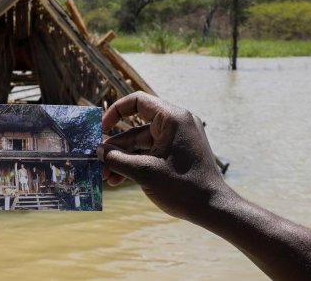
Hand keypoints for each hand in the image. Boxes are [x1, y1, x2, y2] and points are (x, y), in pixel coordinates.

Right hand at [97, 92, 229, 222]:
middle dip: (116, 147)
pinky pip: (151, 152)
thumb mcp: (143, 172)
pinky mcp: (178, 153)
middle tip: (98, 162)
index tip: (101, 129)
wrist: (213, 208)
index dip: (115, 112)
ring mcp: (178, 139)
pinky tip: (119, 179)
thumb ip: (117, 159)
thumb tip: (97, 151)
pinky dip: (136, 163)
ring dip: (123, 159)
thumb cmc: (182, 187)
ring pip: (141, 143)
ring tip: (106, 177)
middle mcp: (176, 123)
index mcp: (172, 118)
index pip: (137, 101)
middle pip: (136, 128)